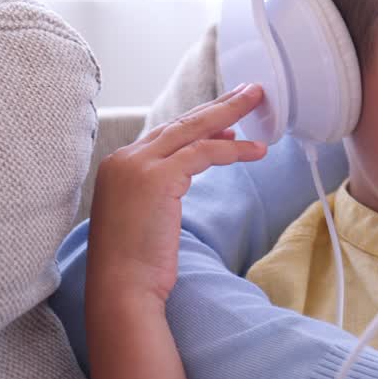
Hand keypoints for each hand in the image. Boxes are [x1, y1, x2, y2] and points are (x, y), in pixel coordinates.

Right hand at [87, 83, 266, 306]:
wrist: (121, 287)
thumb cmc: (137, 259)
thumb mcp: (148, 210)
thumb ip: (165, 182)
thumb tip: (196, 159)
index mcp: (119, 164)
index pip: (166, 132)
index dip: (201, 121)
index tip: (228, 114)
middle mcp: (124, 158)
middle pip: (181, 122)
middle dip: (218, 106)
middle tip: (249, 91)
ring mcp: (138, 165)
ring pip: (194, 130)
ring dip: (231, 115)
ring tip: (258, 103)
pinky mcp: (157, 178)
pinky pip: (204, 153)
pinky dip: (233, 149)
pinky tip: (257, 150)